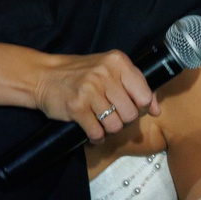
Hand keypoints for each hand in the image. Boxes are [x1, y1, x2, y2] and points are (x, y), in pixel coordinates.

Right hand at [37, 49, 156, 142]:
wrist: (43, 76)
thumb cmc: (80, 74)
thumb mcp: (109, 70)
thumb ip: (135, 85)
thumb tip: (157, 109)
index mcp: (117, 62)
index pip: (144, 94)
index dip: (140, 106)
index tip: (129, 105)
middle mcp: (105, 74)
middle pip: (131, 114)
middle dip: (123, 119)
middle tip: (111, 114)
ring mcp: (90, 90)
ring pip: (115, 126)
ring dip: (109, 129)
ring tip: (100, 120)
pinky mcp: (77, 107)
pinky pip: (97, 133)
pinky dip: (96, 137)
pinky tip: (92, 131)